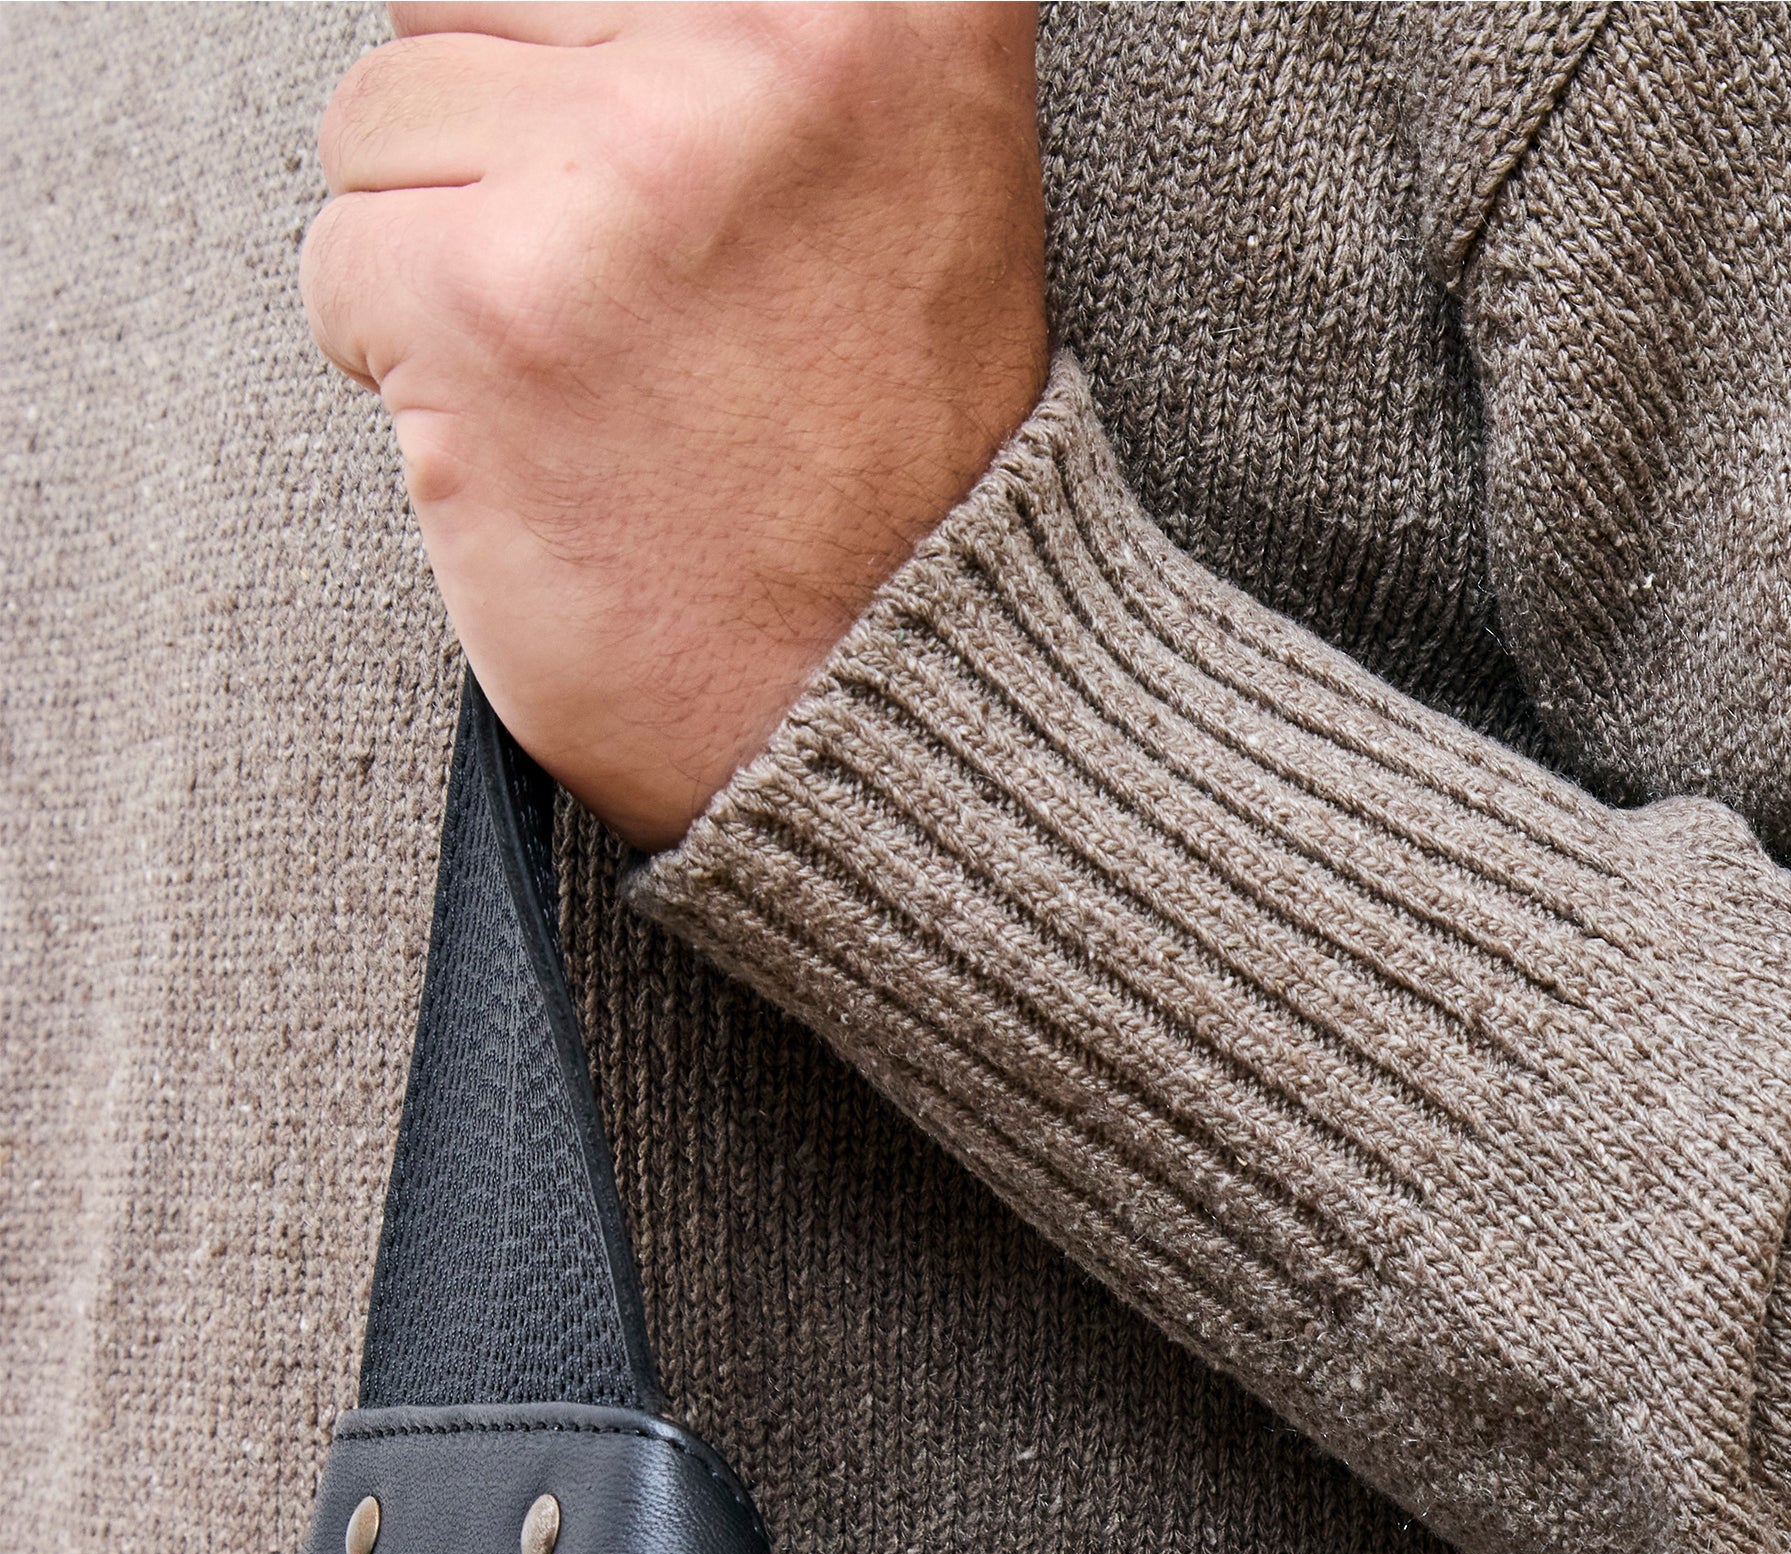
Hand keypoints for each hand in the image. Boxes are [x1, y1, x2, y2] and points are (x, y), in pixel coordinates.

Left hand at [304, 2, 1046, 846]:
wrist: (911, 708)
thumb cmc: (895, 463)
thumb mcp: (911, 148)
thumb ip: (769, 29)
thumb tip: (594, 9)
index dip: (590, 66)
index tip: (665, 184)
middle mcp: (769, 36)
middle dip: (508, 142)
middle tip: (638, 300)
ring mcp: (626, 167)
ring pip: (382, 116)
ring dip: (448, 257)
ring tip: (596, 377)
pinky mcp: (497, 301)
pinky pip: (341, 260)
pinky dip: (405, 370)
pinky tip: (541, 445)